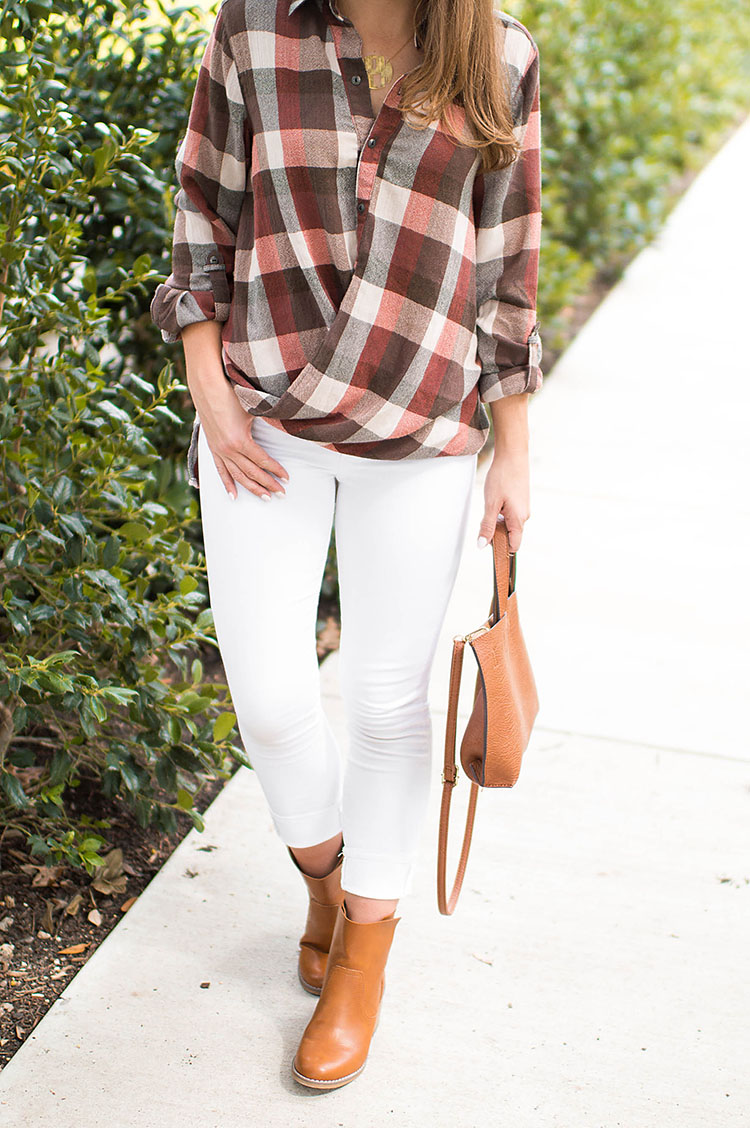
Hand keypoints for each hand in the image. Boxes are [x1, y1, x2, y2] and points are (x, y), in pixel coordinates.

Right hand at [198, 382, 289, 501]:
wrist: (206, 386)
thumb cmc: (231, 394)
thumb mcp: (252, 409)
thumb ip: (268, 422)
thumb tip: (287, 426)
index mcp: (240, 441)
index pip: (262, 461)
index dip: (276, 471)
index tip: (286, 478)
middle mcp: (228, 450)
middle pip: (252, 472)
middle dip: (268, 484)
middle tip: (281, 493)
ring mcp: (219, 451)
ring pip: (238, 476)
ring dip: (252, 488)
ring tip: (265, 497)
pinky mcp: (213, 448)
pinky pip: (221, 471)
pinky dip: (228, 484)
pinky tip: (234, 496)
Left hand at [477, 448, 529, 552]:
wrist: (513, 455)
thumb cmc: (502, 478)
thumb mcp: (491, 504)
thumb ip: (487, 526)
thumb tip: (482, 545)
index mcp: (518, 520)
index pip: (514, 546)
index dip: (501, 549)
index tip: (488, 544)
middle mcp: (524, 516)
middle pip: (510, 535)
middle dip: (496, 533)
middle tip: (485, 520)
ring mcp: (524, 508)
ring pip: (509, 524)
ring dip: (497, 521)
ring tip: (490, 505)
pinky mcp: (521, 501)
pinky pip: (511, 514)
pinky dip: (501, 512)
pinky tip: (495, 500)